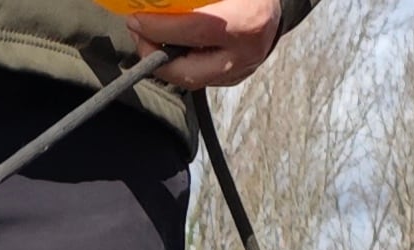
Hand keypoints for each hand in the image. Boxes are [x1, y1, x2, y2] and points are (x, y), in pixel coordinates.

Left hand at [130, 0, 281, 88]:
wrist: (276, 6)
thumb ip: (194, 1)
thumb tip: (161, 2)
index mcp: (245, 22)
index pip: (195, 31)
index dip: (160, 28)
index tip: (136, 19)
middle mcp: (244, 53)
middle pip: (189, 71)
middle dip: (155, 56)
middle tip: (138, 33)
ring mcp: (240, 70)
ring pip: (192, 78)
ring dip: (164, 62)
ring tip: (149, 38)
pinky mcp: (235, 78)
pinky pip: (200, 77)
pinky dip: (180, 64)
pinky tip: (169, 46)